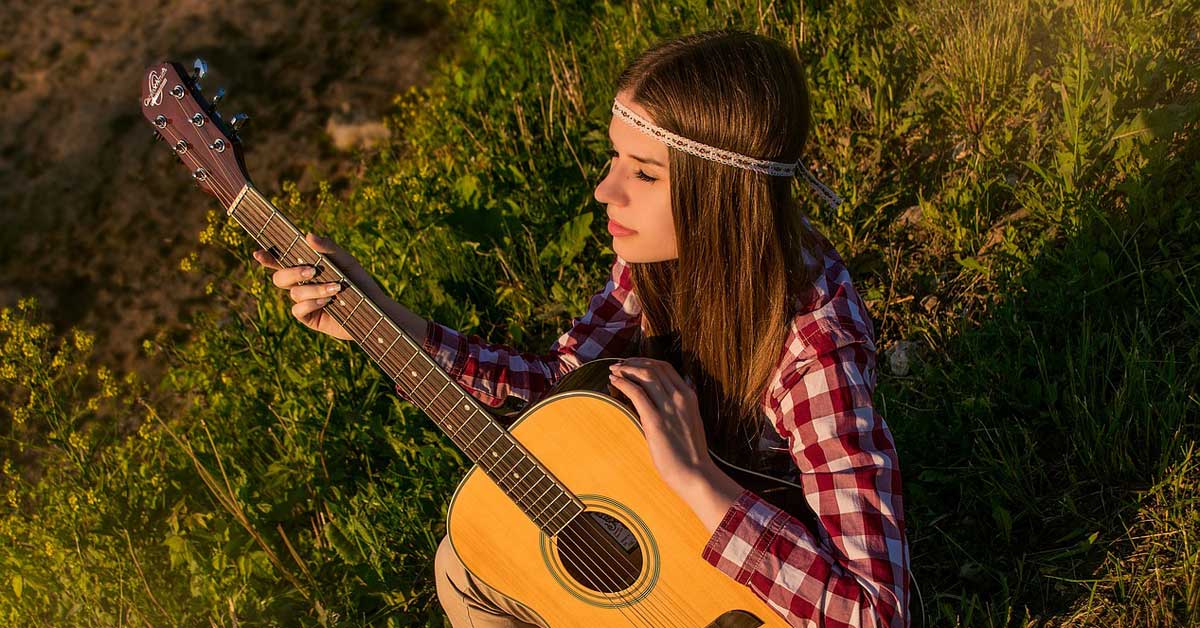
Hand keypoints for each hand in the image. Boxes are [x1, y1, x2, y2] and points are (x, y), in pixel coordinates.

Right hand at [252, 232, 381, 341]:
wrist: (374, 310)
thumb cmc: (359, 282)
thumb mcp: (346, 261)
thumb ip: (328, 248)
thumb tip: (308, 235)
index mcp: (306, 268)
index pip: (281, 261)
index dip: (267, 258)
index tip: (259, 253)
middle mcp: (301, 285)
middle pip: (280, 277)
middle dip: (291, 273)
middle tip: (311, 271)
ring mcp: (304, 302)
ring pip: (293, 293)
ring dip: (313, 289)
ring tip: (335, 289)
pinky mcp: (309, 318)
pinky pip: (298, 310)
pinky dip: (312, 303)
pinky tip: (327, 302)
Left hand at [607, 358, 713, 491]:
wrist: (696, 475)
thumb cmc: (691, 453)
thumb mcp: (692, 420)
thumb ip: (686, 403)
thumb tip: (686, 385)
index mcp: (689, 396)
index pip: (666, 367)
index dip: (646, 361)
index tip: (632, 363)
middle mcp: (680, 397)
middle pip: (654, 367)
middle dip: (633, 362)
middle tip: (618, 365)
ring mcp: (669, 408)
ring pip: (645, 375)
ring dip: (626, 369)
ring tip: (613, 371)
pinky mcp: (655, 421)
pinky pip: (637, 393)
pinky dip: (623, 383)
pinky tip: (614, 382)